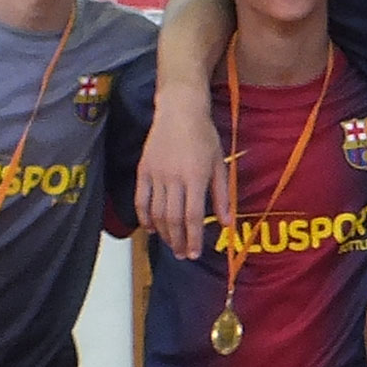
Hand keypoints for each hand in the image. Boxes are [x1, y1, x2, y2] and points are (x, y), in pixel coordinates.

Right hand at [137, 90, 226, 261]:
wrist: (179, 111)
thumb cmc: (204, 136)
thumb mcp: (220, 165)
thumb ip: (222, 196)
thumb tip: (226, 223)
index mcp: (195, 177)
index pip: (193, 216)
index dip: (193, 239)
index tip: (194, 254)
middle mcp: (173, 178)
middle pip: (173, 219)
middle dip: (177, 241)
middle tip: (182, 255)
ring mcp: (156, 174)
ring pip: (156, 212)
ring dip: (163, 233)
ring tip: (170, 245)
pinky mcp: (143, 170)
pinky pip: (140, 199)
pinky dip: (144, 217)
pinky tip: (150, 228)